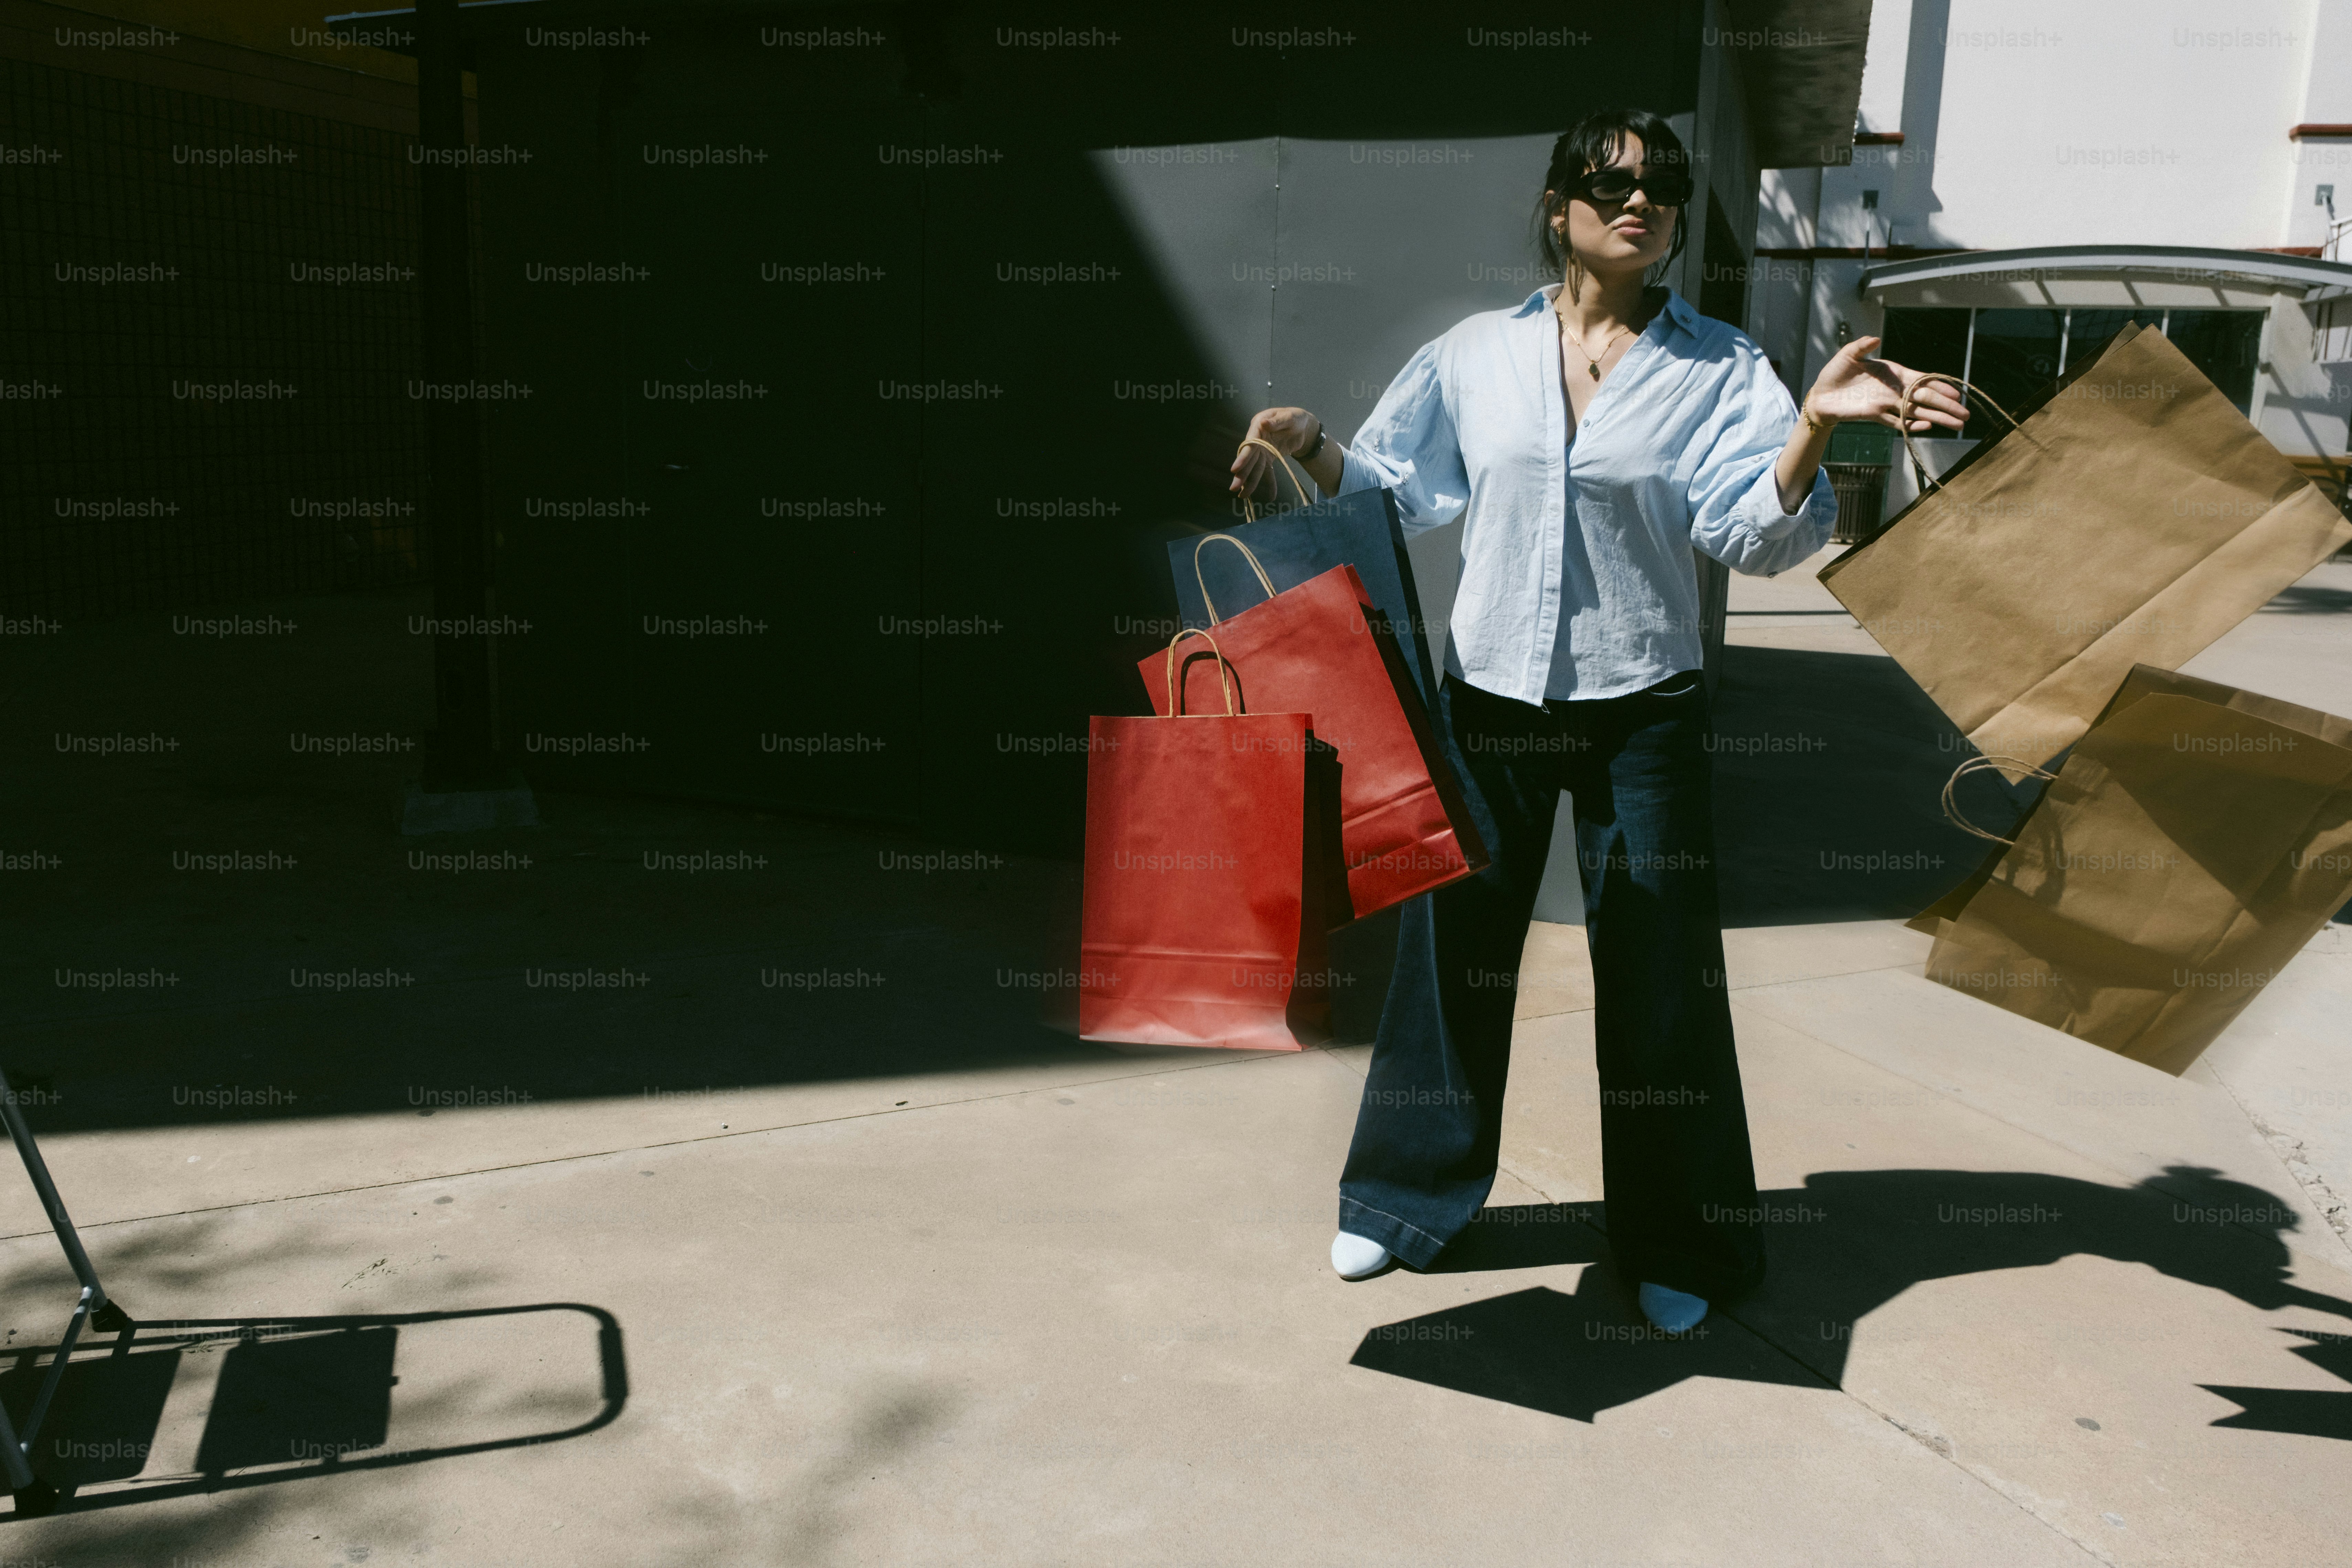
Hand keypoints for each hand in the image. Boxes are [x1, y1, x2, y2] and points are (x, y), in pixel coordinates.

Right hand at [1229, 407, 1318, 497]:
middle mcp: (1257, 438)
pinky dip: (1270, 484)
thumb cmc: (1295, 418)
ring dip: (1250, 482)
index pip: (1249, 443)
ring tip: (1243, 496)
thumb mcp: (1289, 417)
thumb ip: (1277, 422)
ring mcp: (1262, 449)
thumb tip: (1264, 423)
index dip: (1242, 457)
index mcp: (1258, 425)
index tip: (1235, 469)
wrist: (1303, 425)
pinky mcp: (1269, 457)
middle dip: (1242, 473)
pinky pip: (1268, 472)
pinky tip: (1271, 496)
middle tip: (1234, 488)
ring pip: (1255, 467)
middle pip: (1248, 458)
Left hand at [1803, 337, 1968, 433]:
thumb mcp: (1848, 354)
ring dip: (1937, 419)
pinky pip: (1897, 422)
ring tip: (1957, 425)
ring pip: (1917, 413)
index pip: (1923, 380)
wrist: (1820, 394)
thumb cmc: (1836, 373)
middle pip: (1926, 399)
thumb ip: (1862, 345)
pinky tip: (1926, 427)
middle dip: (1946, 406)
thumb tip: (1875, 337)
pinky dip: (1911, 424)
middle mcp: (1895, 390)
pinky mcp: (1875, 415)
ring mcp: (1886, 404)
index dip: (1940, 386)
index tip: (1958, 393)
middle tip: (1966, 414)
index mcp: (1894, 373)